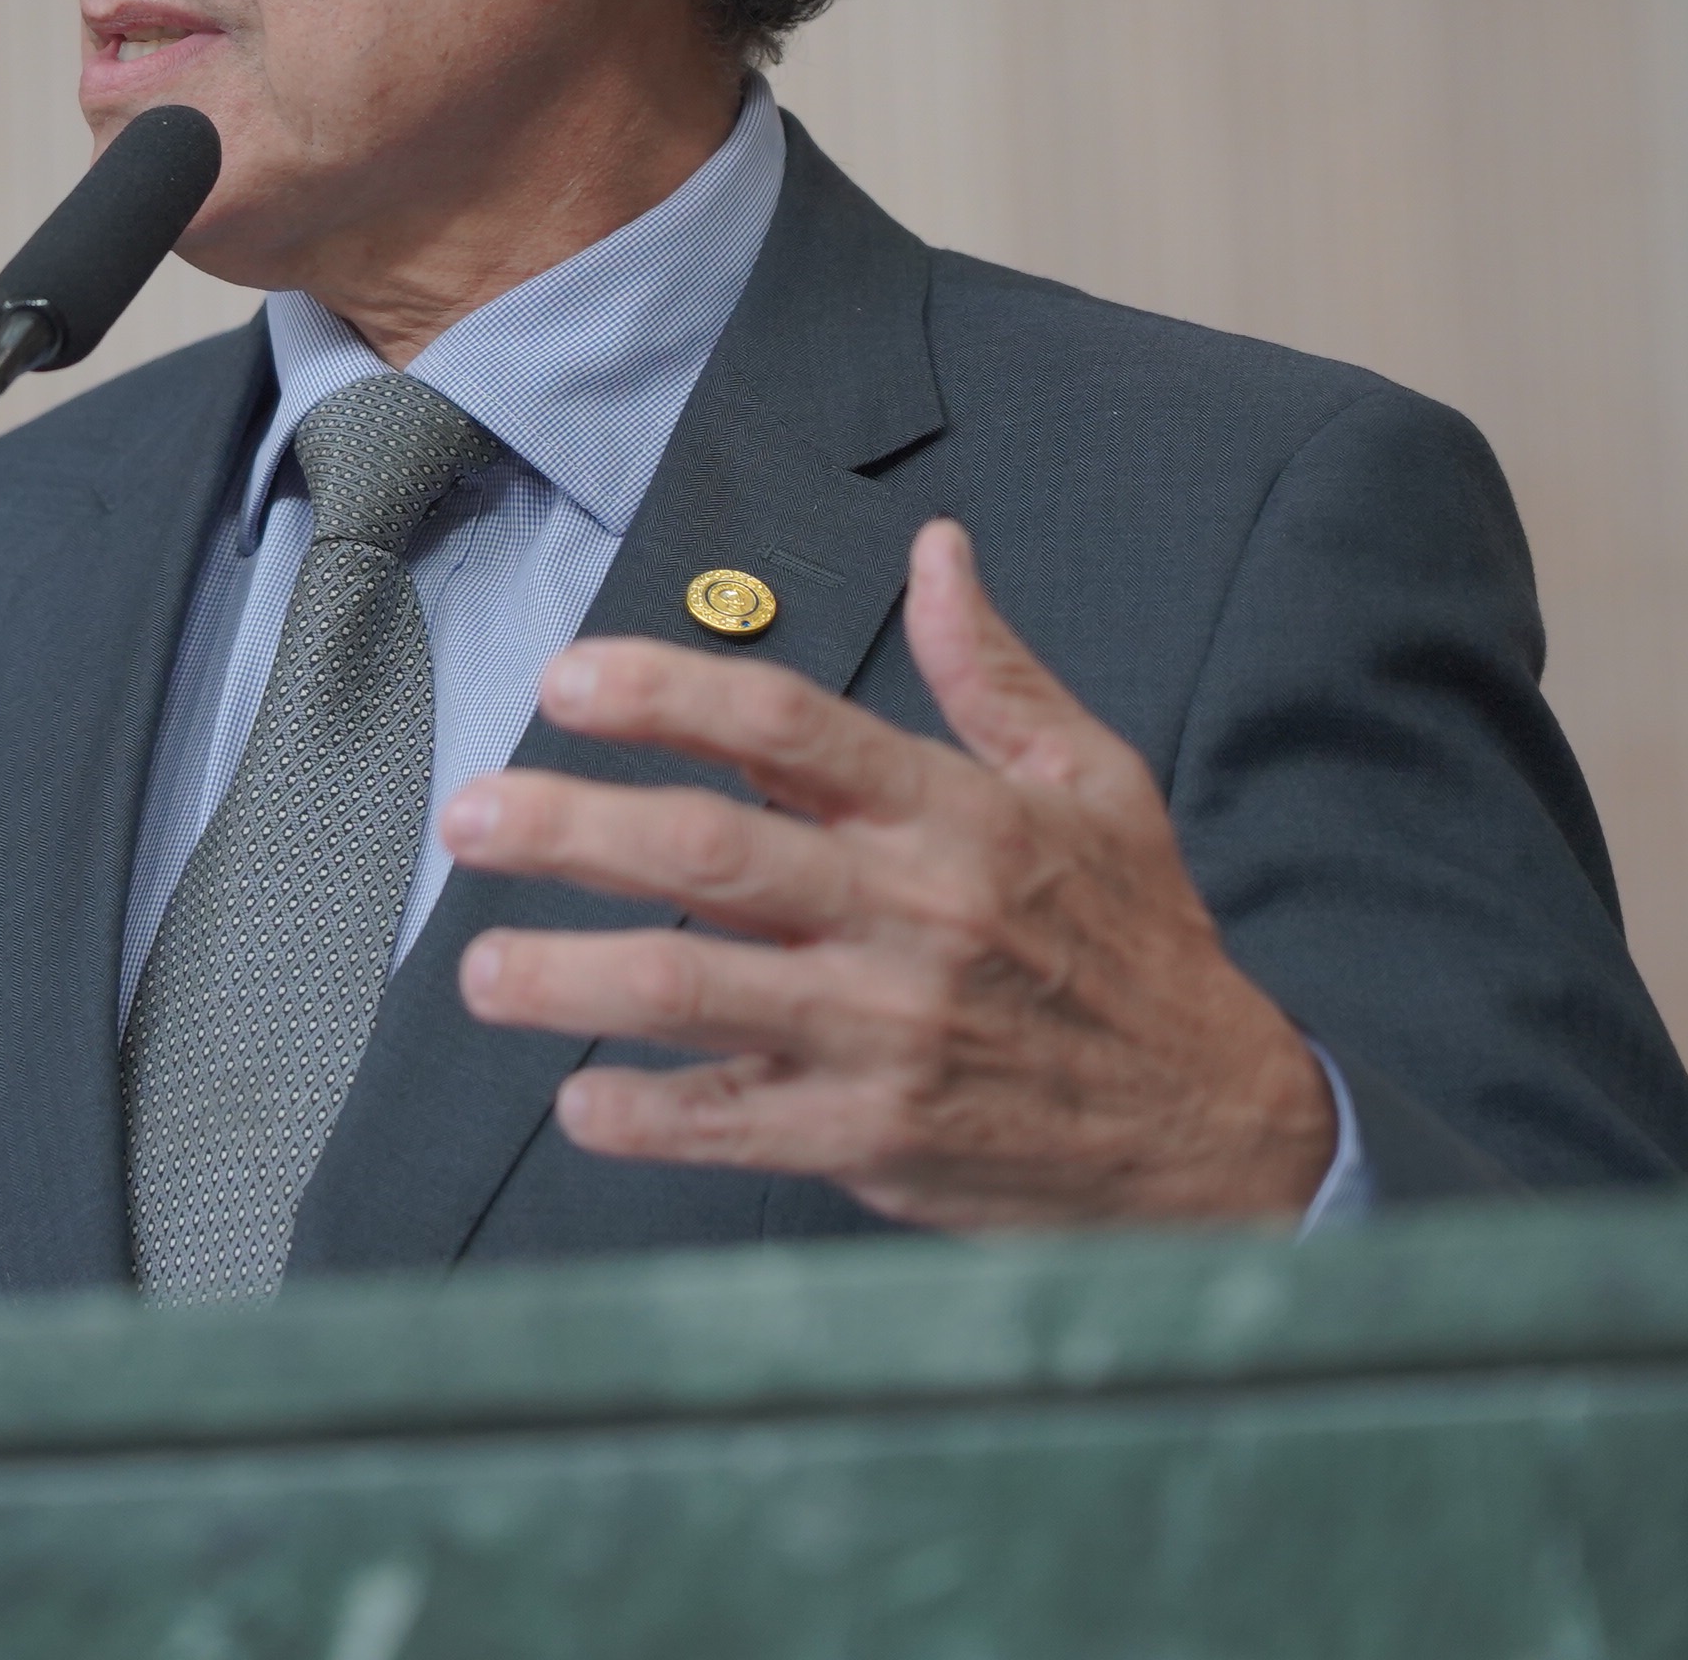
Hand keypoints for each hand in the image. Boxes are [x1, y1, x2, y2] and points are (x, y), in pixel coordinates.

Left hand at [441, 519, 1331, 1228]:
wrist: (1222, 1137)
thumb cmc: (1143, 948)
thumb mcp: (1096, 785)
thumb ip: (994, 672)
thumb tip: (938, 549)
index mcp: (955, 813)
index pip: (789, 726)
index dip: (667, 694)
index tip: (565, 680)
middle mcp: (913, 913)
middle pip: (707, 850)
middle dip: (567, 827)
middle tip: (465, 817)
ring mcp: (888, 1032)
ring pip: (694, 989)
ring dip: (570, 978)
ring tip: (478, 972)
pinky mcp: (875, 1136)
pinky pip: (730, 1122)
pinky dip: (643, 1115)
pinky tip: (578, 1100)